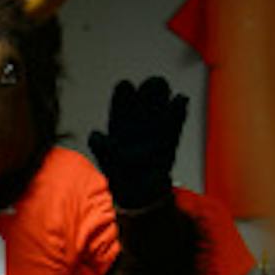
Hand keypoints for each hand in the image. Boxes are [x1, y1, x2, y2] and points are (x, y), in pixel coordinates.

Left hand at [90, 76, 187, 210]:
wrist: (140, 190)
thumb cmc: (121, 174)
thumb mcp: (107, 160)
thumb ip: (100, 146)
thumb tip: (94, 135)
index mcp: (120, 125)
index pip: (121, 102)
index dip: (123, 94)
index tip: (125, 86)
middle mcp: (138, 122)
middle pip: (144, 98)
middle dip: (149, 89)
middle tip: (152, 84)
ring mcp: (155, 127)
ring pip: (160, 105)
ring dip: (163, 96)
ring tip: (164, 88)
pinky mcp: (170, 136)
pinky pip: (175, 119)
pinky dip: (178, 110)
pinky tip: (180, 99)